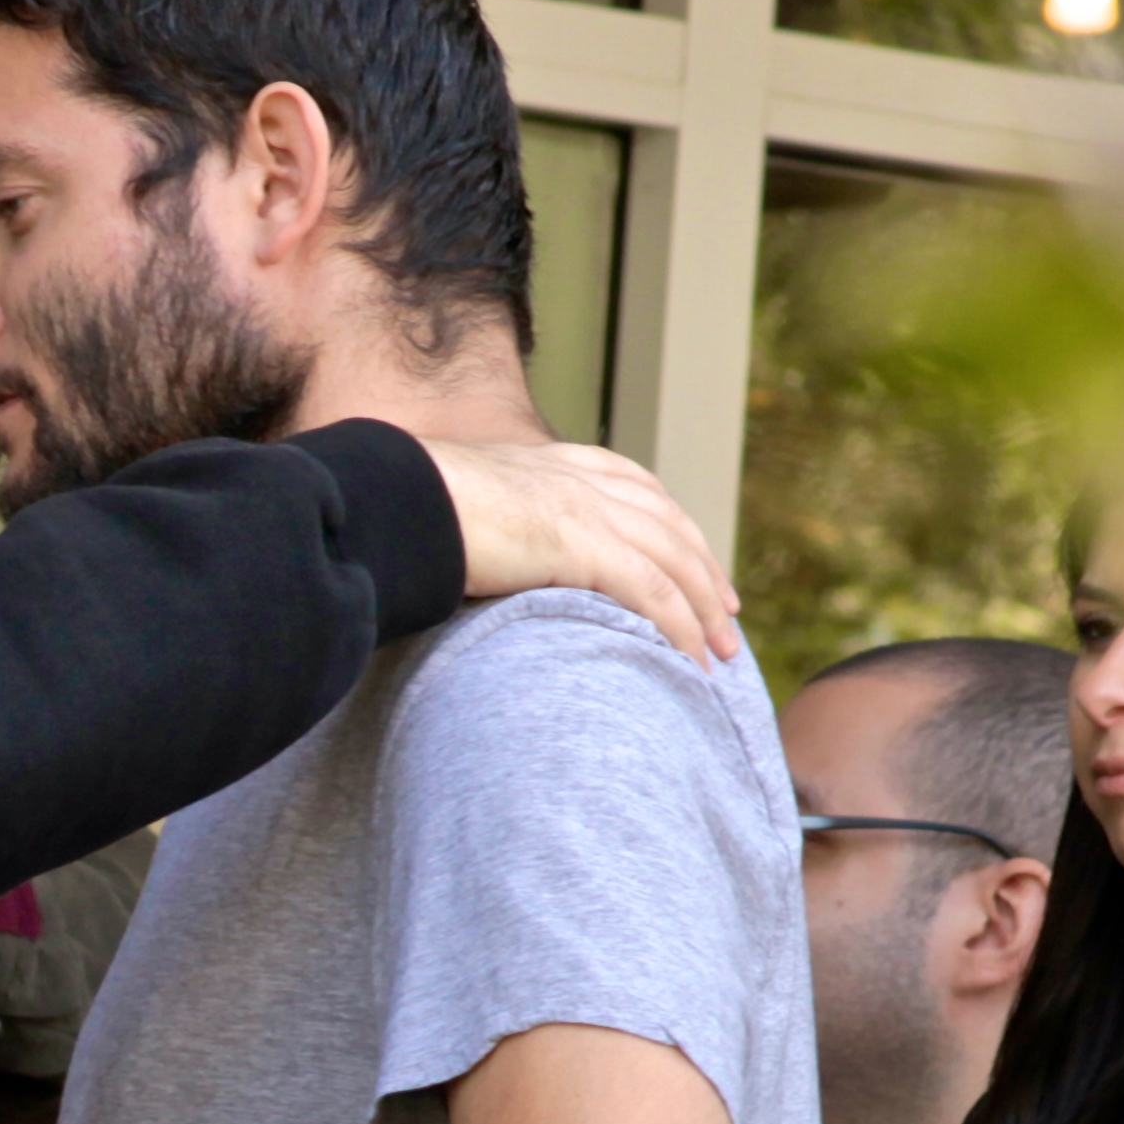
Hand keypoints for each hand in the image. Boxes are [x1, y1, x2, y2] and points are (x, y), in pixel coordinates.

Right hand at [420, 439, 740, 665]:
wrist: (394, 501)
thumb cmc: (403, 510)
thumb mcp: (454, 506)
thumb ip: (482, 524)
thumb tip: (464, 552)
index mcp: (552, 462)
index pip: (634, 487)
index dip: (670, 524)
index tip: (692, 556)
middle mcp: (580, 480)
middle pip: (668, 524)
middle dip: (705, 571)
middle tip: (729, 613)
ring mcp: (587, 510)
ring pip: (674, 561)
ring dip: (705, 609)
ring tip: (723, 653)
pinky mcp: (586, 547)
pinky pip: (654, 593)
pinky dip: (681, 628)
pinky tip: (693, 661)